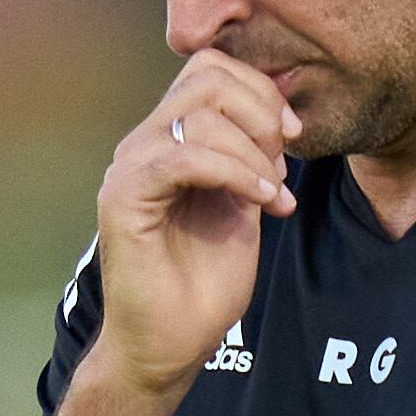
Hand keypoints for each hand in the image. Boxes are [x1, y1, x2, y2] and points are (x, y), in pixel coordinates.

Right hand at [86, 51, 300, 402]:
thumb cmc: (203, 285)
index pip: (208, 69)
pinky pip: (183, 157)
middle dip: (261, 113)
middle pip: (205, 77)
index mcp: (168, 140)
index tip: (293, 135)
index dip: (259, 90)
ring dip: (253, 153)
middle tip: (282, 166)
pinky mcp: (123, 198)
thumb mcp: (243, 206)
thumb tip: (279, 116)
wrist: (170, 345)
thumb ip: (252, 159)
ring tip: (272, 196)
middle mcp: (143, 145)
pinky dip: (233, 173)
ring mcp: (128, 168)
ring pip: (198, 114)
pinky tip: (259, 202)